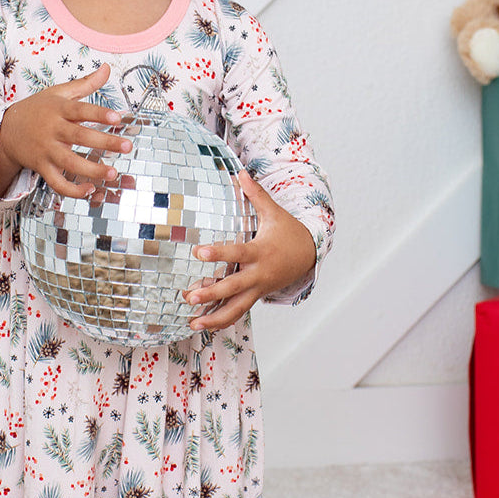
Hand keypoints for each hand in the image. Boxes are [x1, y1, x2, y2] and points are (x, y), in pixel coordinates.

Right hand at [0, 64, 131, 197]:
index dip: (98, 113)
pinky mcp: (42, 167)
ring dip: (92, 170)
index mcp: (59, 109)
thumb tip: (107, 68)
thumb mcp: (58, 92)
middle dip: (104, 142)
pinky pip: (56, 182)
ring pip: (69, 162)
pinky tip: (89, 189)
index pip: (80, 110)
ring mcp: (46, 150)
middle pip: (79, 136)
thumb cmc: (36, 110)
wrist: (5, 130)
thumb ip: (85, 83)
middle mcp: (52, 130)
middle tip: (126, 146)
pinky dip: (72, 190)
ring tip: (112, 173)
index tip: (117, 117)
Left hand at [184, 170, 316, 331]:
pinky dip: (221, 321)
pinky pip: (238, 312)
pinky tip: (202, 325)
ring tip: (192, 324)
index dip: (218, 254)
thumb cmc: (288, 232)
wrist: (308, 256)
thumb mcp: (274, 213)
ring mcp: (258, 289)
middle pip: (233, 288)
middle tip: (190, 297)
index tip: (198, 252)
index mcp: (260, 253)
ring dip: (214, 319)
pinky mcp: (256, 297)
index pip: (236, 254)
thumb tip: (241, 172)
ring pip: (236, 309)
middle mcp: (258, 275)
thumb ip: (256, 195)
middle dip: (211, 294)